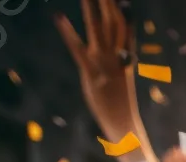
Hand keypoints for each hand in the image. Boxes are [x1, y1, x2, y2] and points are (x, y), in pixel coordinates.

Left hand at [56, 0, 136, 139]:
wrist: (125, 126)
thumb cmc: (122, 105)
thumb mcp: (124, 79)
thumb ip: (121, 61)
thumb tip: (120, 49)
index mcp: (125, 58)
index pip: (124, 27)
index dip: (121, 10)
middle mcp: (116, 57)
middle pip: (113, 23)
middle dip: (108, 3)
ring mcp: (103, 64)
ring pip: (98, 31)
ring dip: (91, 9)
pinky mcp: (91, 73)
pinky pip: (78, 50)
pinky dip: (68, 33)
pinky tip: (59, 18)